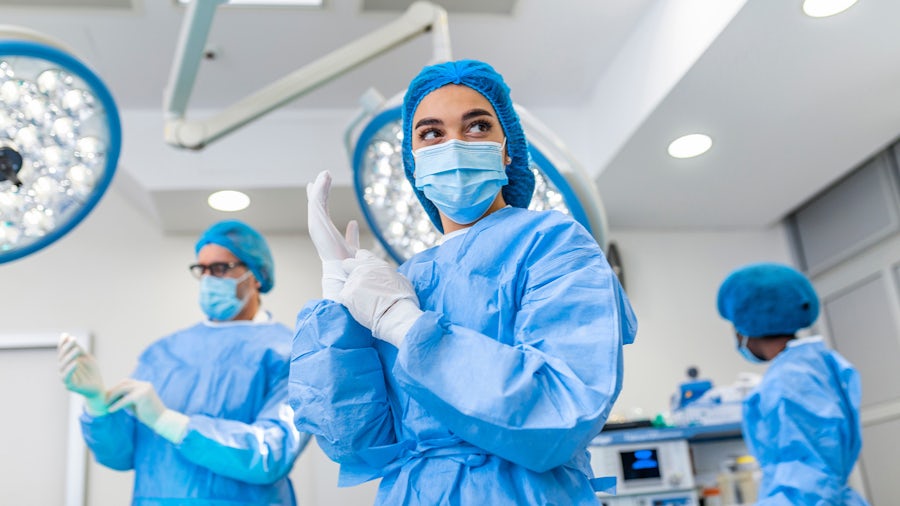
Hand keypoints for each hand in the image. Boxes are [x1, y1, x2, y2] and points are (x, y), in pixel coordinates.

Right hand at [58, 333, 106, 415]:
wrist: (97, 387)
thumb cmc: (91, 372)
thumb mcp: (86, 358)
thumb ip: (78, 349)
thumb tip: (69, 337)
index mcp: (66, 362)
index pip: (62, 351)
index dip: (63, 343)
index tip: (66, 335)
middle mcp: (63, 369)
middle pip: (62, 357)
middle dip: (67, 348)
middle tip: (74, 340)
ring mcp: (65, 377)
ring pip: (63, 366)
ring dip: (69, 357)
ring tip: (77, 349)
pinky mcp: (69, 385)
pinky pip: (67, 376)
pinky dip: (70, 369)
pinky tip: (75, 363)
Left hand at [107, 379, 189, 443]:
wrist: (162, 420)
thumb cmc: (149, 414)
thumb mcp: (136, 404)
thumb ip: (127, 399)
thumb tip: (113, 399)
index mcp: (144, 385)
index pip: (126, 382)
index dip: (116, 388)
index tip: (107, 396)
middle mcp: (144, 385)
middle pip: (123, 383)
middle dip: (112, 390)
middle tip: (103, 399)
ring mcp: (144, 389)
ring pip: (123, 389)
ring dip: (112, 396)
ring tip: (105, 404)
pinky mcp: (142, 396)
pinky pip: (125, 400)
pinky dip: (117, 405)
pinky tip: (110, 410)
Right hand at [307, 170, 359, 298]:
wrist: (344, 271)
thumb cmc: (347, 263)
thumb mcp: (352, 246)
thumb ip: (352, 235)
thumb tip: (353, 223)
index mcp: (325, 233)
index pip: (321, 212)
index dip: (320, 198)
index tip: (317, 186)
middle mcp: (319, 229)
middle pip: (316, 206)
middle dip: (318, 190)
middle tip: (321, 176)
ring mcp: (316, 226)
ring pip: (316, 202)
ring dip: (320, 187)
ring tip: (325, 173)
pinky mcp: (316, 223)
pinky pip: (316, 202)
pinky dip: (320, 190)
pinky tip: (324, 178)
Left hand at [339, 249, 422, 346]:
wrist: (396, 314)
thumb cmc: (403, 299)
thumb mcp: (400, 278)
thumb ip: (388, 274)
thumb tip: (387, 276)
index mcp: (376, 263)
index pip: (360, 254)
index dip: (360, 262)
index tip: (363, 270)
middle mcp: (362, 269)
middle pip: (347, 264)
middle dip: (349, 271)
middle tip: (358, 284)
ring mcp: (353, 281)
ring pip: (346, 283)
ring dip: (352, 291)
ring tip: (364, 302)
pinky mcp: (347, 295)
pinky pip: (344, 297)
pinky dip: (349, 302)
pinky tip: (360, 308)